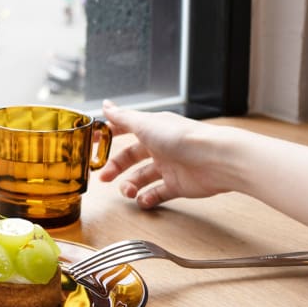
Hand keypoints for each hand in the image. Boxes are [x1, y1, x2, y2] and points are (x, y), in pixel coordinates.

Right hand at [97, 101, 233, 207]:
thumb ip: (123, 118)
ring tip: (128, 192)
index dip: (108, 136)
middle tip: (103, 178)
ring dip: (130, 185)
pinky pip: (158, 193)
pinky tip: (143, 200)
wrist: (215, 159)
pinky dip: (148, 198)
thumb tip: (105, 105)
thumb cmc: (182, 138)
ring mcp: (169, 166)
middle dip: (115, 167)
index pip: (124, 130)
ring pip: (142, 177)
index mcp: (151, 129)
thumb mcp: (145, 124)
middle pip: (130, 157)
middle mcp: (159, 146)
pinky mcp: (178, 185)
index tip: (92, 145)